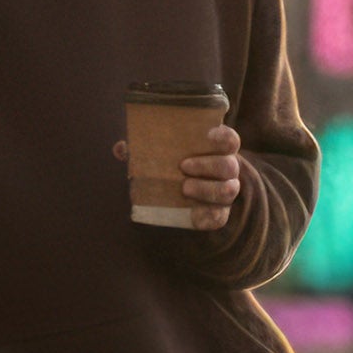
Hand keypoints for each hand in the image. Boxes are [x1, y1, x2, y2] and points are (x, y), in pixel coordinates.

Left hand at [114, 126, 241, 231]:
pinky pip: (219, 217)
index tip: (208, 135)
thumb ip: (143, 150)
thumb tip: (121, 149)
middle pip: (229, 166)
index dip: (224, 137)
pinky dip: (208, 215)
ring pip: (229, 190)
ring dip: (207, 188)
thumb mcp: (158, 155)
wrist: (177, 195)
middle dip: (208, 165)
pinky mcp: (218, 213)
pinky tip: (194, 214)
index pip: (230, 141)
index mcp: (216, 151)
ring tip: (184, 188)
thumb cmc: (171, 166)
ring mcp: (225, 192)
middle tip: (183, 166)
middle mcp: (227, 171)